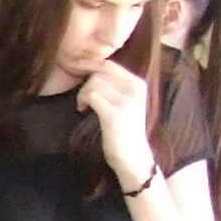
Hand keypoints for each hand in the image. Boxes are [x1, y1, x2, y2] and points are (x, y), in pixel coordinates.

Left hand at [78, 61, 155, 187]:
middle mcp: (135, 89)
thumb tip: (91, 67)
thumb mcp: (125, 102)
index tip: (85, 85)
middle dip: (86, 83)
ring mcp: (126, 101)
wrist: (133, 156)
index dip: (91, 70)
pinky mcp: (114, 113)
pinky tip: (83, 110)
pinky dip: (82, 100)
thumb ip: (114, 85)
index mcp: (138, 84)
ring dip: (83, 93)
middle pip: (99, 71)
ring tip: (84, 105)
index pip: (109, 64)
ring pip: (94, 82)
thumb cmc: (124, 129)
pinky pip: (91, 95)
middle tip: (84, 99)